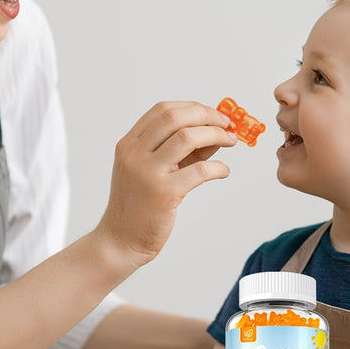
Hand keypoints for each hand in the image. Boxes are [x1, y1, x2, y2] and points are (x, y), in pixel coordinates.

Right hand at [95, 102, 236, 268]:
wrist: (120, 240)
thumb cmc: (137, 207)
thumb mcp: (149, 172)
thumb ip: (177, 152)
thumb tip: (213, 133)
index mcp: (128, 145)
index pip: (162, 111)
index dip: (192, 107)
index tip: (212, 114)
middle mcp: (135, 154)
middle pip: (175, 117)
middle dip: (207, 115)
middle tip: (226, 124)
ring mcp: (148, 173)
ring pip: (188, 137)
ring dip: (216, 134)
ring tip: (229, 142)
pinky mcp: (164, 193)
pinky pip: (200, 170)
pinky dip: (218, 167)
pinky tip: (223, 171)